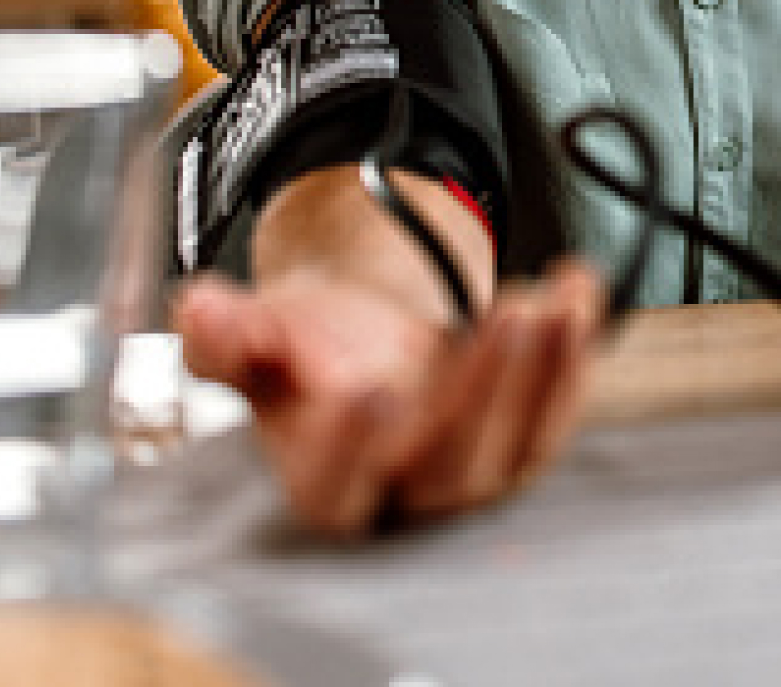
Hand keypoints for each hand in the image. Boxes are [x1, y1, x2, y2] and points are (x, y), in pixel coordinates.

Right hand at [171, 258, 606, 535]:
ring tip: (548, 300)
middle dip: (483, 390)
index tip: (365, 385)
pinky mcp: (525, 440)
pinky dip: (576, 351)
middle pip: (450, 466)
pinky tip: (580, 290)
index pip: (338, 487)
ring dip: (542, 371)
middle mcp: (406, 490)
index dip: (352, 446)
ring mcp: (474, 472)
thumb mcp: (256, 334)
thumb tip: (200, 308)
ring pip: (518, 446)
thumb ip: (225, 332)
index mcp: (324, 479)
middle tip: (504, 316)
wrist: (360, 341)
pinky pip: (561, 409)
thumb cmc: (305, 350)